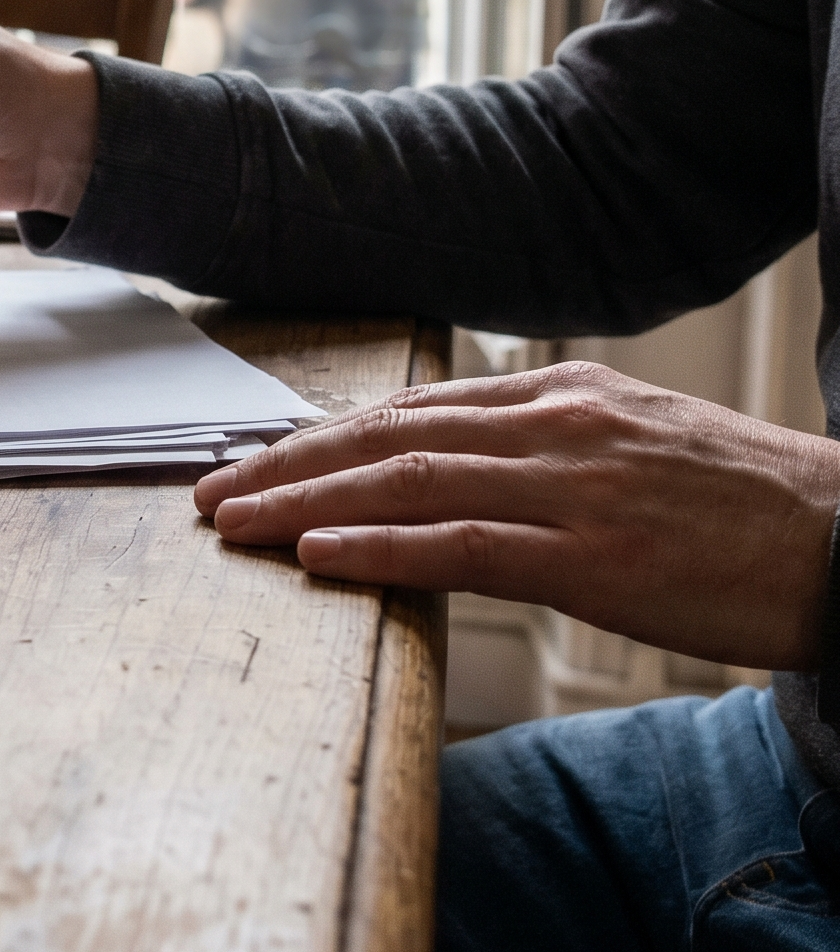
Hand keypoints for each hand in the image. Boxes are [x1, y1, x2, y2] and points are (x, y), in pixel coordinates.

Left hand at [193, 362, 839, 670]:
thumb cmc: (740, 505)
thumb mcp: (632, 441)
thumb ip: (539, 442)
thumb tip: (447, 462)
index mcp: (556, 395)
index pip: (409, 409)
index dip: (322, 437)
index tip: (259, 460)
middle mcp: (550, 425)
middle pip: (385, 436)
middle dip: (286, 464)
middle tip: (211, 491)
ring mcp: (569, 486)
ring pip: (402, 483)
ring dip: (303, 504)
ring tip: (233, 523)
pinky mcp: (589, 556)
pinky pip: (458, 547)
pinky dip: (375, 547)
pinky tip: (315, 555)